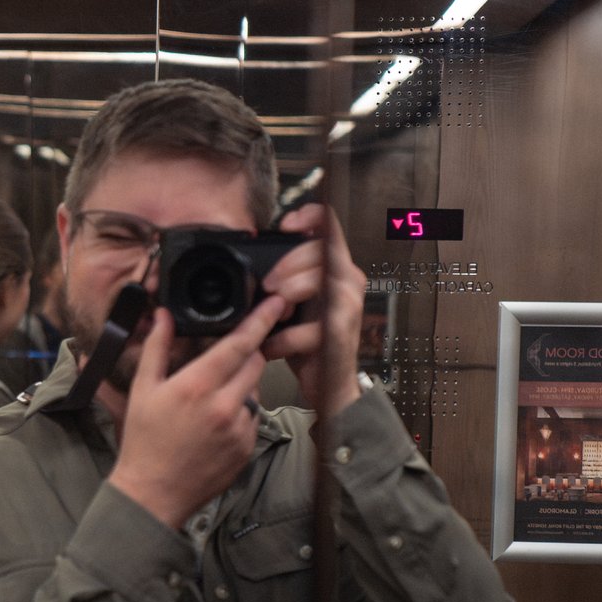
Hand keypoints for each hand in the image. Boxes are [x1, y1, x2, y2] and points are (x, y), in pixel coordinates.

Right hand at [108, 298, 282, 530]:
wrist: (154, 492)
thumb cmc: (143, 440)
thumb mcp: (143, 389)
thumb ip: (157, 348)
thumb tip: (164, 315)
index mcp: (197, 386)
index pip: (239, 343)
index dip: (262, 319)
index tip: (277, 302)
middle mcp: (224, 406)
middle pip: (255, 362)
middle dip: (247, 353)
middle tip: (225, 358)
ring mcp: (239, 429)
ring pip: (255, 389)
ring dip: (242, 384)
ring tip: (212, 398)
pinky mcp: (248, 447)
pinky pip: (254, 417)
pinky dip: (241, 412)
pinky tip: (216, 422)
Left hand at [260, 203, 367, 413]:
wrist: (328, 385)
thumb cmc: (308, 341)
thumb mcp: (293, 301)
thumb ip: (282, 278)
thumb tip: (253, 261)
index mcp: (336, 268)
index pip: (331, 225)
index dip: (309, 216)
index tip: (285, 226)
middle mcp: (348, 281)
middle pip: (321, 249)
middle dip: (286, 263)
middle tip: (267, 285)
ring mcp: (348, 308)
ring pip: (319, 281)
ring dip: (287, 294)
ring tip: (271, 312)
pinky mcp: (339, 336)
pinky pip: (309, 329)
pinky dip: (283, 339)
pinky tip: (271, 347)